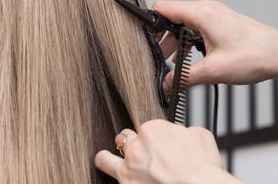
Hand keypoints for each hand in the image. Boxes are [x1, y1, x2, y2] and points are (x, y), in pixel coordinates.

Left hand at [94, 120, 242, 183]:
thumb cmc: (203, 166)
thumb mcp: (200, 135)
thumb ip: (183, 130)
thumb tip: (180, 132)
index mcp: (153, 129)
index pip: (146, 129)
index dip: (153, 139)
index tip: (159, 146)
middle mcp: (137, 143)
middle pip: (127, 138)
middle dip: (134, 145)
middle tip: (142, 154)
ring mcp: (130, 163)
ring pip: (111, 153)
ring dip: (113, 155)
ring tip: (107, 158)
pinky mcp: (125, 181)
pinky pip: (107, 169)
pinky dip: (105, 166)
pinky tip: (104, 163)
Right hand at [152, 0, 277, 92]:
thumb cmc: (255, 55)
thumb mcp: (214, 70)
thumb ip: (184, 78)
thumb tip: (166, 85)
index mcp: (201, 14)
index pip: (162, 8)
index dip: (149, 23)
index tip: (142, 39)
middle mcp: (205, 10)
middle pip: (170, 17)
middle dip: (160, 38)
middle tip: (157, 57)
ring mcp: (213, 15)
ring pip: (182, 24)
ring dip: (174, 42)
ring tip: (171, 63)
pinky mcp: (218, 23)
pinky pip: (194, 28)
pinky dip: (186, 42)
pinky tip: (188, 60)